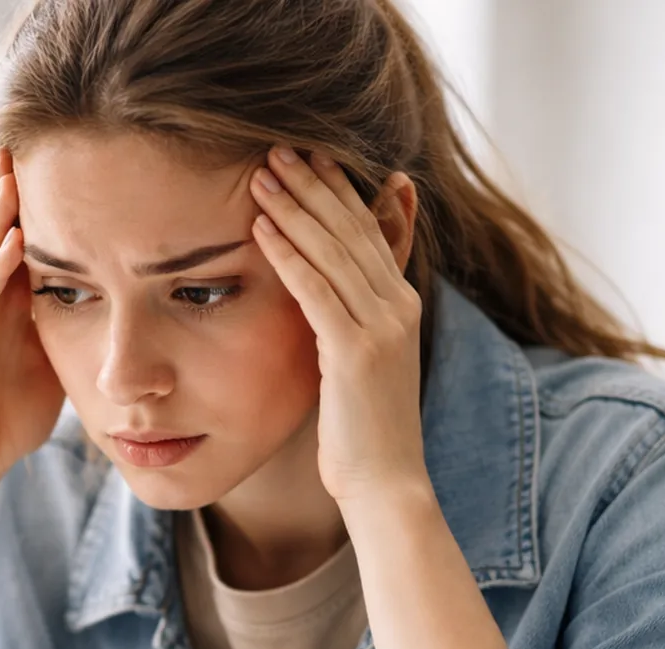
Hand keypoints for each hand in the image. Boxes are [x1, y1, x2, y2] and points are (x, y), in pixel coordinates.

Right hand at [0, 147, 64, 492]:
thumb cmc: (9, 412)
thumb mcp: (53, 356)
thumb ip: (73, 323)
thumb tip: (125, 298)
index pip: (13, 236)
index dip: (28, 200)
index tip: (56, 158)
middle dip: (5, 190)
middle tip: (21, 142)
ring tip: (14, 179)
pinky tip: (10, 247)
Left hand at [250, 146, 425, 506]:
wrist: (386, 484)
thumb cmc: (365, 431)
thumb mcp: (363, 363)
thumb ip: (349, 318)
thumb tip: (326, 290)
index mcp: (403, 304)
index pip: (369, 230)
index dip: (338, 190)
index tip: (308, 156)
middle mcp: (399, 307)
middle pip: (352, 229)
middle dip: (314, 185)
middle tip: (276, 148)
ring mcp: (383, 328)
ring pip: (334, 251)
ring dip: (294, 208)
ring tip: (261, 175)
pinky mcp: (356, 351)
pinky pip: (317, 290)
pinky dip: (288, 255)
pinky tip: (262, 229)